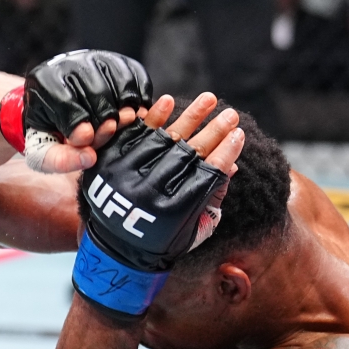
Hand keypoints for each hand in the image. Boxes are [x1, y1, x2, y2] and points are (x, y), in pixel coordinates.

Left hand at [0, 50, 153, 173]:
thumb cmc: (48, 131)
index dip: (78, 124)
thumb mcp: (43, 151)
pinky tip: (132, 113)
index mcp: (41, 84)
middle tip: (105, 134)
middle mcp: (66, 63)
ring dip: (124, 111)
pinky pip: (136, 76)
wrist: (54, 105)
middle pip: (96, 93)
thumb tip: (89, 158)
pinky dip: (140, 98)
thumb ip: (60, 159)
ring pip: (119, 84)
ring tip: (119, 125)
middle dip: (104, 121)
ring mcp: (93, 57)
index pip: (65, 102)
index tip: (86, 139)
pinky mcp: (115, 59)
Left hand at [71, 96, 243, 318]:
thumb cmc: (161, 241)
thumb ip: (212, 201)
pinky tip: (168, 101)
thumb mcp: (193, 230)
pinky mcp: (108, 163)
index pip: (208, 174)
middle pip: (189, 153)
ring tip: (209, 99)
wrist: (114, 249)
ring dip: (190, 117)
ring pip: (164, 138)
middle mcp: (149, 192)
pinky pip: (132, 135)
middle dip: (214, 131)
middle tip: (231, 114)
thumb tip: (230, 166)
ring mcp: (126, 175)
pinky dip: (151, 118)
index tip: (240, 135)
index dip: (226, 153)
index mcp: (174, 211)